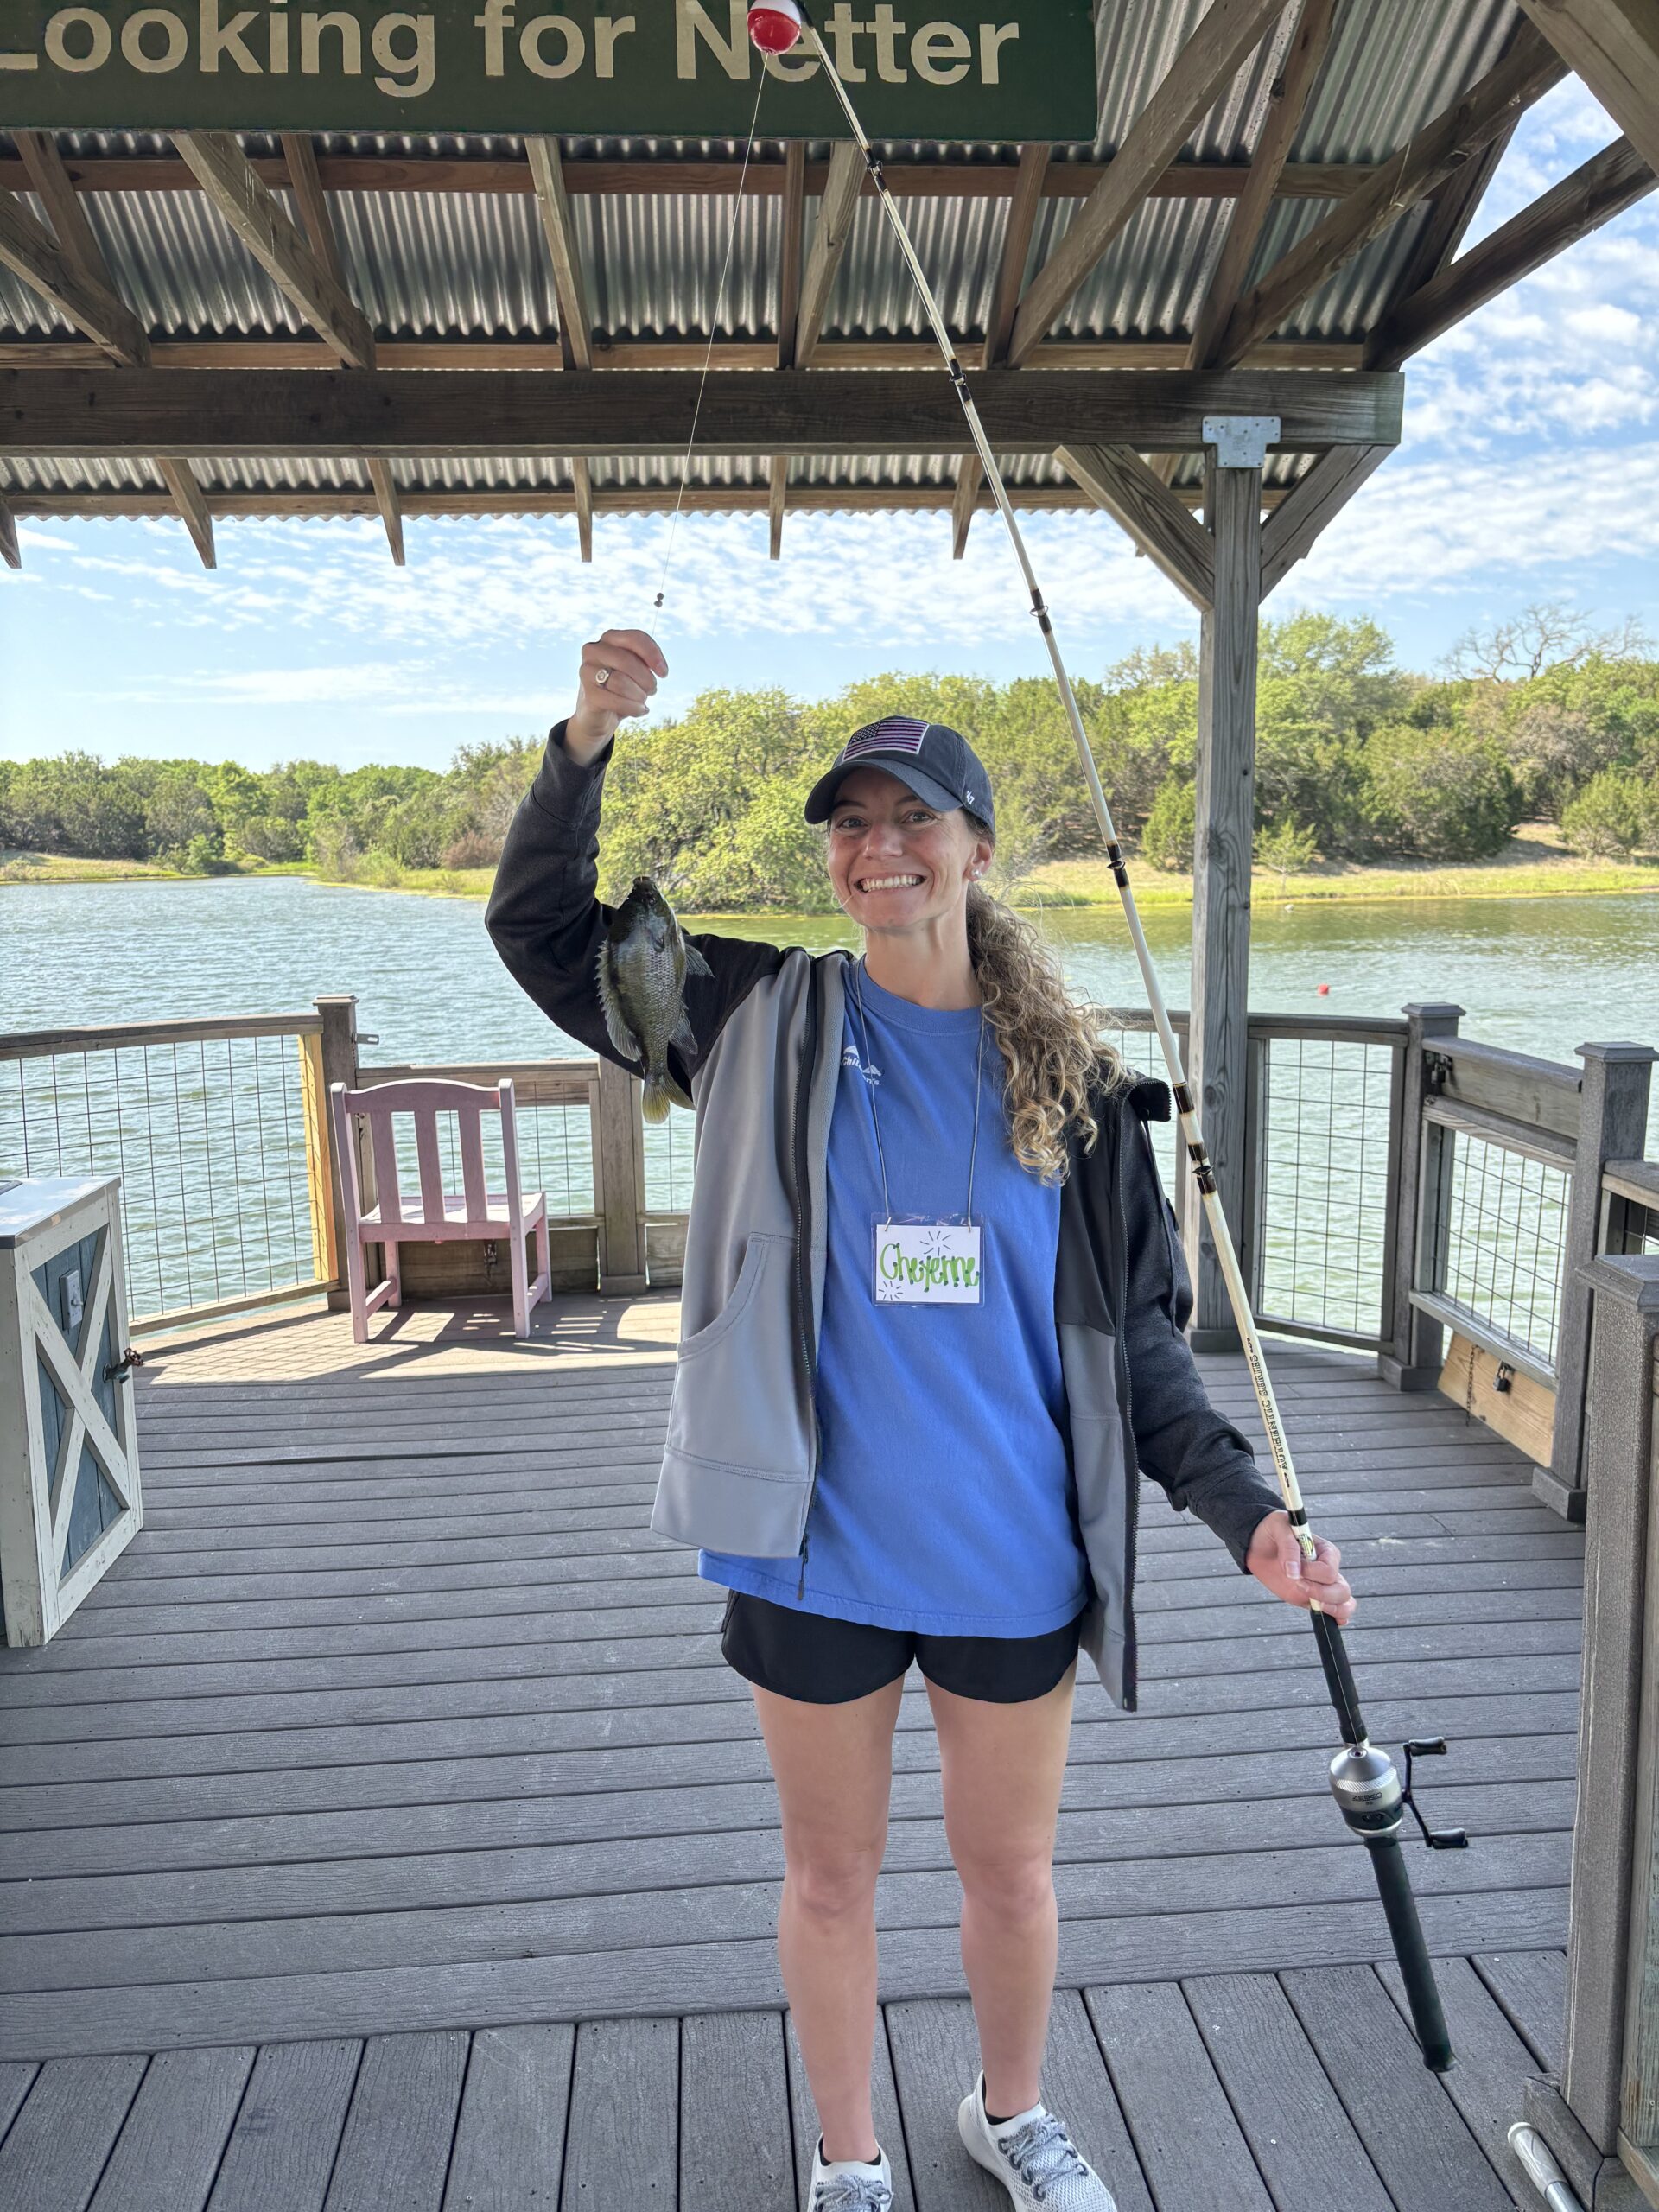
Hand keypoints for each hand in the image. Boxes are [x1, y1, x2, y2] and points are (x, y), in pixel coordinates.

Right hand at [566, 628, 668, 761]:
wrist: (600, 715)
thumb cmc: (622, 688)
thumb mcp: (637, 670)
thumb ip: (646, 661)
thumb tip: (659, 667)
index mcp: (609, 638)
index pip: (635, 638)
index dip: (653, 654)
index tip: (664, 673)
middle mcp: (593, 650)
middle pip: (628, 661)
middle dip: (647, 680)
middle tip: (652, 691)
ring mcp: (586, 671)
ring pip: (621, 682)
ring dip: (640, 695)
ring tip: (642, 700)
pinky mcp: (587, 693)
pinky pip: (616, 701)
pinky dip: (633, 708)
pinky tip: (640, 710)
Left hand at [1245, 1508, 1356, 1625]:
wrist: (1259, 1543)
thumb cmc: (1274, 1531)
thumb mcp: (1279, 1528)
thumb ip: (1288, 1547)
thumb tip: (1293, 1573)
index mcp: (1326, 1552)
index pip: (1329, 1570)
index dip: (1312, 1573)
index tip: (1295, 1570)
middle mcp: (1328, 1570)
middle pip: (1342, 1590)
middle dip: (1321, 1593)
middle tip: (1298, 1585)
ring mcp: (1321, 1586)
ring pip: (1344, 1603)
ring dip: (1331, 1608)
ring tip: (1312, 1604)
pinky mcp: (1312, 1598)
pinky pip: (1334, 1611)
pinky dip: (1336, 1618)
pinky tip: (1331, 1621)